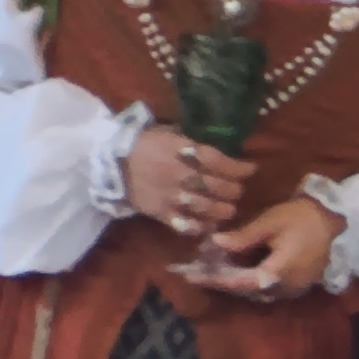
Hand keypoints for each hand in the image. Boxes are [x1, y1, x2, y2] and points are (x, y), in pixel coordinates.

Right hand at [125, 123, 247, 236]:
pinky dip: (201, 226)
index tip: (250, 169)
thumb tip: (224, 145)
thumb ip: (193, 140)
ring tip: (228, 208)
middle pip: (217, 186)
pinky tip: (209, 223)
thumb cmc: (143, 143)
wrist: (108, 161)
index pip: (217, 160)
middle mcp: (177, 173)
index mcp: (180, 150)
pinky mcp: (160, 212)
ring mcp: (169, 195)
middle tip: (238, 190)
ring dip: (224, 210)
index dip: (238, 167)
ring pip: (206, 207)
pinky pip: (186, 224)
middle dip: (234, 190)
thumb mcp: (168, 132)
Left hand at [190, 192, 340, 301]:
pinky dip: (251, 281)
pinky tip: (239, 269)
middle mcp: (285, 286)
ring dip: (236, 283)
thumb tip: (215, 244)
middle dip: (222, 282)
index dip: (214, 279)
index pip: (239, 282)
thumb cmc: (301, 217)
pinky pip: (269, 288)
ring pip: (258, 291)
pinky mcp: (298, 284)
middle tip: (199, 272)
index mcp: (277, 273)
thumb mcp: (269, 223)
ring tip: (214, 271)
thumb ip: (242, 238)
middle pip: (247, 290)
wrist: (333, 219)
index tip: (191, 275)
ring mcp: (294, 288)